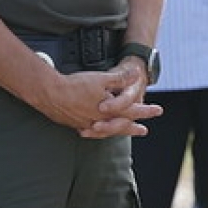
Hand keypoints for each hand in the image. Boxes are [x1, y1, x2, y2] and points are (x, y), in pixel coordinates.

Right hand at [31, 66, 161, 137]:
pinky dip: (98, 132)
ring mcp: (87, 125)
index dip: (146, 110)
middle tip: (143, 131)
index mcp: (109, 110)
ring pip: (106, 131)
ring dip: (117, 131)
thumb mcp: (102, 78)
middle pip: (121, 126)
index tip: (158, 111)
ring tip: (122, 132)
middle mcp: (100, 121)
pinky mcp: (75, 125)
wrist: (50, 94)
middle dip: (133, 128)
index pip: (132, 111)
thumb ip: (120, 78)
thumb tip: (136, 75)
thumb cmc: (76, 86)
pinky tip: (97, 131)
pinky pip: (91, 132)